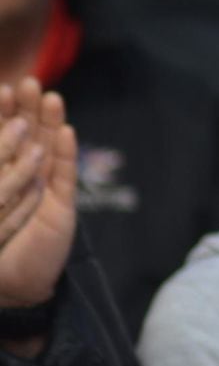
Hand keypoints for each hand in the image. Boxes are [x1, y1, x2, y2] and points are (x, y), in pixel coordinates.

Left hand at [0, 78, 76, 307]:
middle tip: (29, 82)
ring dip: (49, 123)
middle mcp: (24, 177)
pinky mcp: (61, 207)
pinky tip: (65, 132)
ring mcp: (44, 190)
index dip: (3, 113)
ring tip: (50, 97)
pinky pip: (63, 176)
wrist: (5, 284)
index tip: (1, 89)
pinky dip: (63, 154)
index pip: (4, 136)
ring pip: (48, 150)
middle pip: (28, 136)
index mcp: (2, 173)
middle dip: (28, 109)